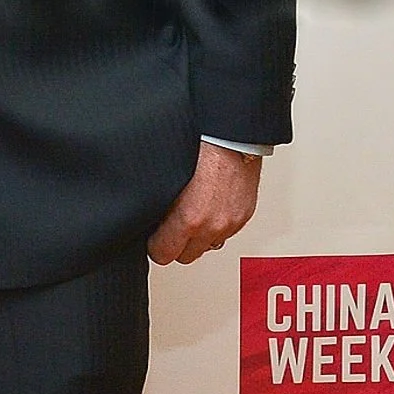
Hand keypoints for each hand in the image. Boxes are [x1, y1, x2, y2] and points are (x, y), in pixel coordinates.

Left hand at [148, 141, 263, 264]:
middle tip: (167, 228)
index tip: (152, 238)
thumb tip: (149, 217)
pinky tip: (206, 208)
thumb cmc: (197, 150)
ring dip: (197, 237)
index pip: (164, 254)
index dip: (155, 246)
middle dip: (175, 244)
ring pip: (207, 245)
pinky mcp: (243, 216)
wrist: (230, 138)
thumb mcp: (166, 179)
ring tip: (188, 216)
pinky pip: (224, 232)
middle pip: (186, 256)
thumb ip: (159, 205)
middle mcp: (213, 226)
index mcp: (189, 219)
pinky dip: (214, 225)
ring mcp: (231, 223)